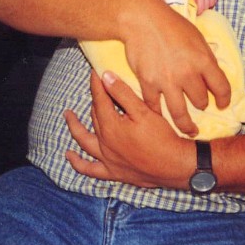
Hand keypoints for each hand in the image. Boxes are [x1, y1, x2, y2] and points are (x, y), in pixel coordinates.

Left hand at [64, 70, 192, 187]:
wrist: (176, 167)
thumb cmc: (163, 138)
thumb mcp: (144, 112)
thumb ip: (123, 93)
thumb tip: (105, 76)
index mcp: (111, 126)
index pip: (99, 99)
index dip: (96, 84)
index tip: (95, 72)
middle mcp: (104, 143)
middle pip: (94, 116)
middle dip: (94, 99)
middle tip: (97, 88)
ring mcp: (107, 159)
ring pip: (85, 140)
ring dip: (75, 127)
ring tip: (68, 116)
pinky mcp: (113, 173)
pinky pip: (89, 169)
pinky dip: (78, 163)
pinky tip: (70, 157)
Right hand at [119, 0, 230, 135]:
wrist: (142, 19)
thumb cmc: (170, 24)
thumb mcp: (196, 37)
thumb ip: (205, 57)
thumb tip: (211, 74)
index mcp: (204, 60)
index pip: (222, 88)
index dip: (224, 99)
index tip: (222, 104)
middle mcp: (188, 74)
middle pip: (201, 101)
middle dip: (201, 104)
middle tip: (199, 105)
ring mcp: (167, 81)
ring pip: (180, 113)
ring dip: (186, 124)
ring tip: (188, 129)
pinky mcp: (148, 83)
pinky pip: (156, 106)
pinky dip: (158, 112)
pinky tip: (161, 115)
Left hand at [190, 0, 216, 14]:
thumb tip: (190, 6)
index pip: (201, 7)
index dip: (199, 12)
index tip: (196, 14)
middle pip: (207, 6)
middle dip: (202, 10)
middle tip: (198, 11)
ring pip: (212, 3)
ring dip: (207, 6)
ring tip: (203, 7)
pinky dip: (211, 2)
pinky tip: (207, 2)